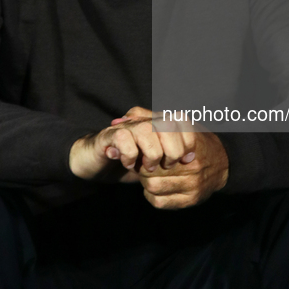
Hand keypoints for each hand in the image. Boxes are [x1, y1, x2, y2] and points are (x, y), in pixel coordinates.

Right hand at [68, 106, 195, 181]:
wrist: (95, 161)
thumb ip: (172, 156)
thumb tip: (193, 159)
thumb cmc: (130, 161)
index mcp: (156, 123)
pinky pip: (123, 138)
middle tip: (167, 166)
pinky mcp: (108, 136)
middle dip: (173, 149)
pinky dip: (130, 155)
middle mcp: (142, 120)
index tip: (188, 159)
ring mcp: (125, 126)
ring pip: (146, 129)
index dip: (189, 138)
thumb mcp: (156, 160)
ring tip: (149, 168)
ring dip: (152, 153)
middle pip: (167, 122)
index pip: (181, 119)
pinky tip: (129, 164)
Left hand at [136, 127, 228, 209]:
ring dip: (146, 181)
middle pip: (149, 169)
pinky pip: (159, 201)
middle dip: (142, 166)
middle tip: (146, 163)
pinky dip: (152, 195)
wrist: (223, 162)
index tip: (142, 149)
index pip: (152, 148)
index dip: (142, 150)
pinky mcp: (191, 200)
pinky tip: (159, 186)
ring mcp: (193, 183)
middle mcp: (192, 163)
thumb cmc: (192, 140)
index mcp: (187, 139)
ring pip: (152, 186)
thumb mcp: (175, 122)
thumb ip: (148, 118)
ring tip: (152, 174)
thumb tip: (121, 121)